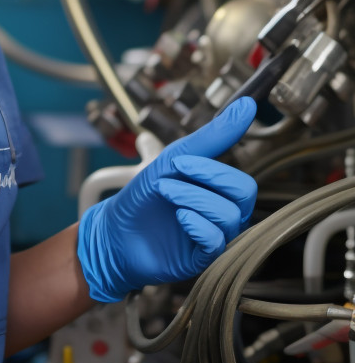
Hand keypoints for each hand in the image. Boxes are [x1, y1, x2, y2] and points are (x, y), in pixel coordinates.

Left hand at [77, 97, 257, 302]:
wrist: (115, 229)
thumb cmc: (145, 194)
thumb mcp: (175, 158)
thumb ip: (212, 136)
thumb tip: (248, 105)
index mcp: (218, 193)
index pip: (242, 181)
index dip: (213, 169)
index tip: (179, 162)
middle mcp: (222, 215)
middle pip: (245, 195)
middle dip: (206, 180)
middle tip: (172, 176)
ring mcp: (215, 236)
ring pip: (230, 216)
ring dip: (192, 198)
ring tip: (165, 194)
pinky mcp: (203, 257)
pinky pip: (216, 240)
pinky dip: (195, 224)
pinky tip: (177, 219)